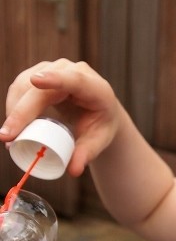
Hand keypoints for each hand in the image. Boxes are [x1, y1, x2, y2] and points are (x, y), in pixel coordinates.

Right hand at [1, 59, 121, 176]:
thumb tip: (73, 171)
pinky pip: (21, 88)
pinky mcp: (40, 73)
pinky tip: (13, 126)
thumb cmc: (101, 125)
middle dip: (22, 111)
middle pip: (42, 88)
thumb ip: (87, 154)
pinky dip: (14, 107)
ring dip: (14, 111)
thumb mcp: (99, 140)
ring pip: (25, 85)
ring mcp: (54, 69)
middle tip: (8, 137)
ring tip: (10, 138)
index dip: (56, 79)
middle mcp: (73, 71)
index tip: (36, 81)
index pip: (75, 79)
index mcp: (95, 88)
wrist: (100, 111)